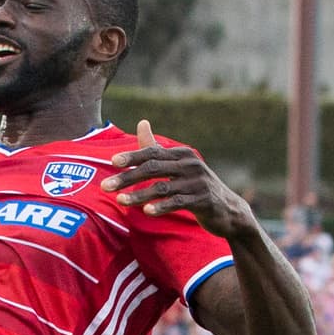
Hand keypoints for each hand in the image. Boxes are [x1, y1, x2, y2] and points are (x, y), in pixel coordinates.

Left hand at [101, 119, 255, 238]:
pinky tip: (146, 211)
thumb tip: (141, 122)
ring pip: (162, 187)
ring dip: (139, 195)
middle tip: (105, 187)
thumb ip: (156, 148)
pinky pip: (178, 202)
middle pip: (153, 168)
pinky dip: (161, 206)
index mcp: (181, 154)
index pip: (152, 152)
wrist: (228, 210)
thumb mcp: (177, 165)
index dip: (132, 156)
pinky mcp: (203, 200)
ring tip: (120, 201)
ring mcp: (197, 182)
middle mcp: (190, 164)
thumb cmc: (195, 186)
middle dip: (127, 177)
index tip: (112, 162)